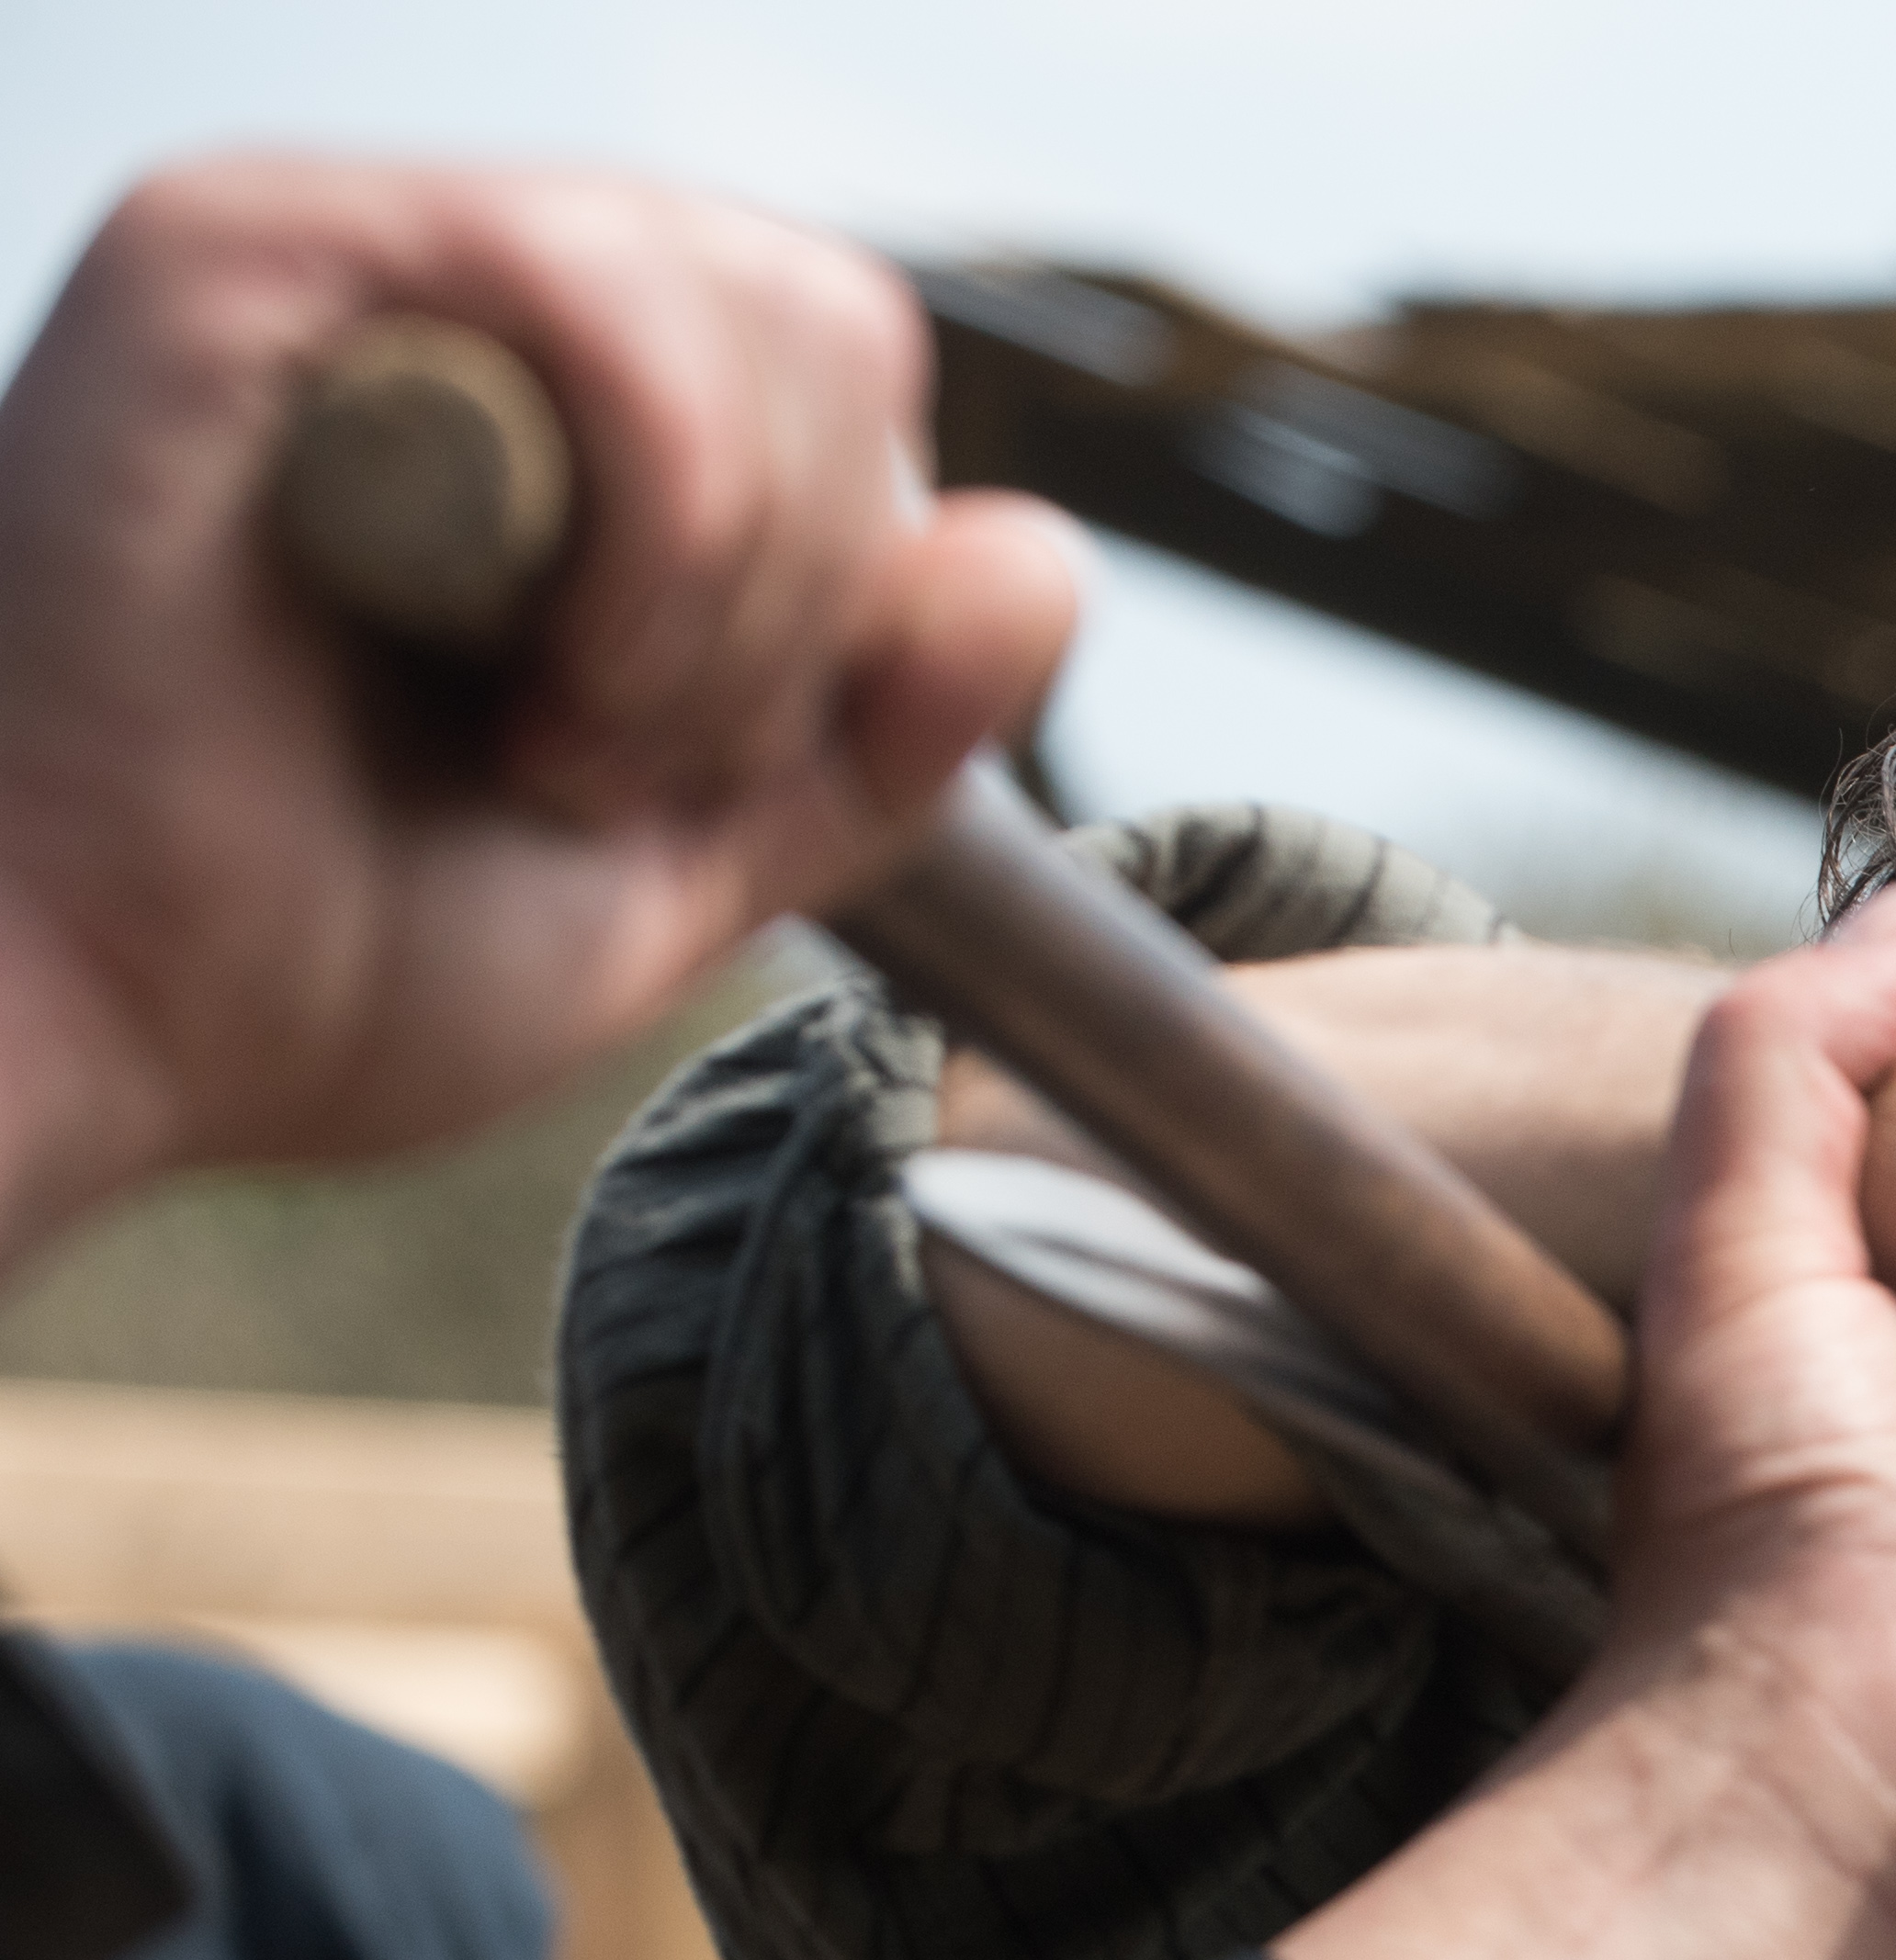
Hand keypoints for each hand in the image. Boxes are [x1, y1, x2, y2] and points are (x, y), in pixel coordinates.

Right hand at [0, 158, 1076, 1258]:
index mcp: (541, 405)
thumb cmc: (326, 944)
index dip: (851, 582)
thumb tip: (1041, 554)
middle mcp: (440, 294)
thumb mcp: (703, 845)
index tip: (696, 760)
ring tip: (555, 736)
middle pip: (830, 315)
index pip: (843, 369)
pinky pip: (590, 277)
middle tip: (618, 760)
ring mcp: (339, 254)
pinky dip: (654, 521)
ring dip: (721, 589)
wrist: (105, 1026)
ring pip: (740, 297)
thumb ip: (883, 717)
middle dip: (802, 591)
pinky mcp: (235, 249)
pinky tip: (535, 680)